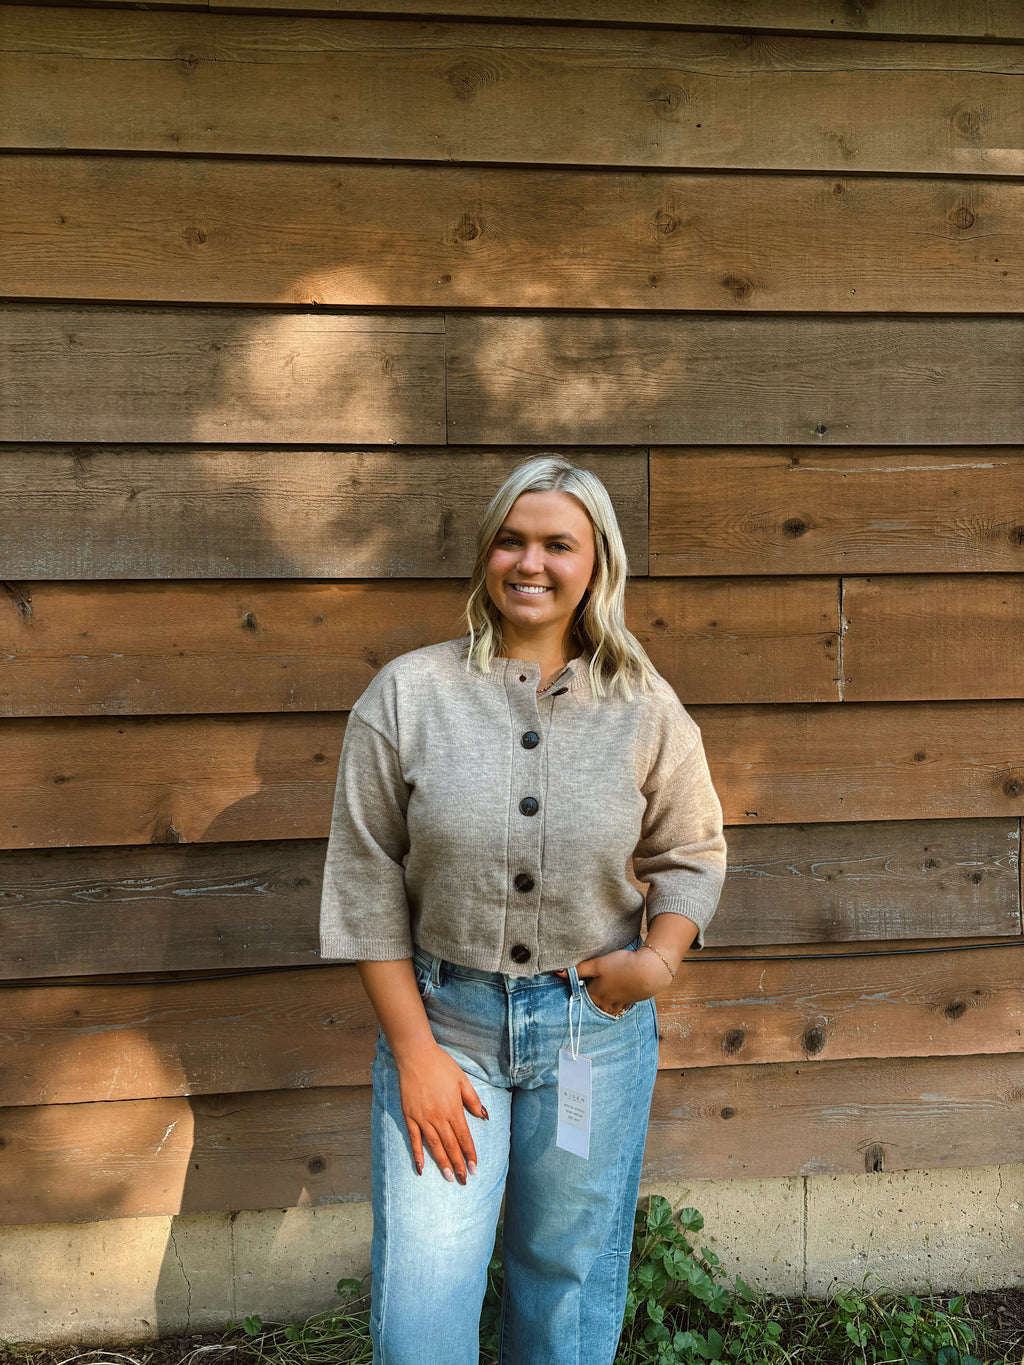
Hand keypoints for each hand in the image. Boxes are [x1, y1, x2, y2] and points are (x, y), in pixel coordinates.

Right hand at [395, 1041, 487, 1182]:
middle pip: (450, 1146)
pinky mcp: (409, 1116)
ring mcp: (422, 1118)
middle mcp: (438, 1118)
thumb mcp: (462, 1080)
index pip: (464, 1138)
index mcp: (453, 1109)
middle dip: (459, 1164)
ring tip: (450, 1178)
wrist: (416, 1056)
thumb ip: (473, 1100)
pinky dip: (417, 1154)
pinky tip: (421, 1168)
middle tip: (464, 1180)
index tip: (475, 1168)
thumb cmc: (441, 1066)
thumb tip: (484, 1116)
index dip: (470, 1154)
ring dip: (442, 1163)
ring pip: (434, 1146)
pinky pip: (414, 1139)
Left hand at [556, 947, 667, 1015]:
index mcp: (595, 997)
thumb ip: (578, 970)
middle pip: (592, 1005)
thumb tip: (557, 973)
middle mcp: (605, 1005)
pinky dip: (616, 1000)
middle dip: (590, 998)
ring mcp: (618, 1005)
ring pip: (605, 1007)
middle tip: (593, 985)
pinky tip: (619, 991)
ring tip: (605, 989)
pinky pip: (618, 1006)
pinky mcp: (629, 1002)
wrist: (648, 971)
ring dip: (603, 1001)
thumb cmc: (621, 966)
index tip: (580, 981)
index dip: (578, 988)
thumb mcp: (597, 964)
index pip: (580, 997)